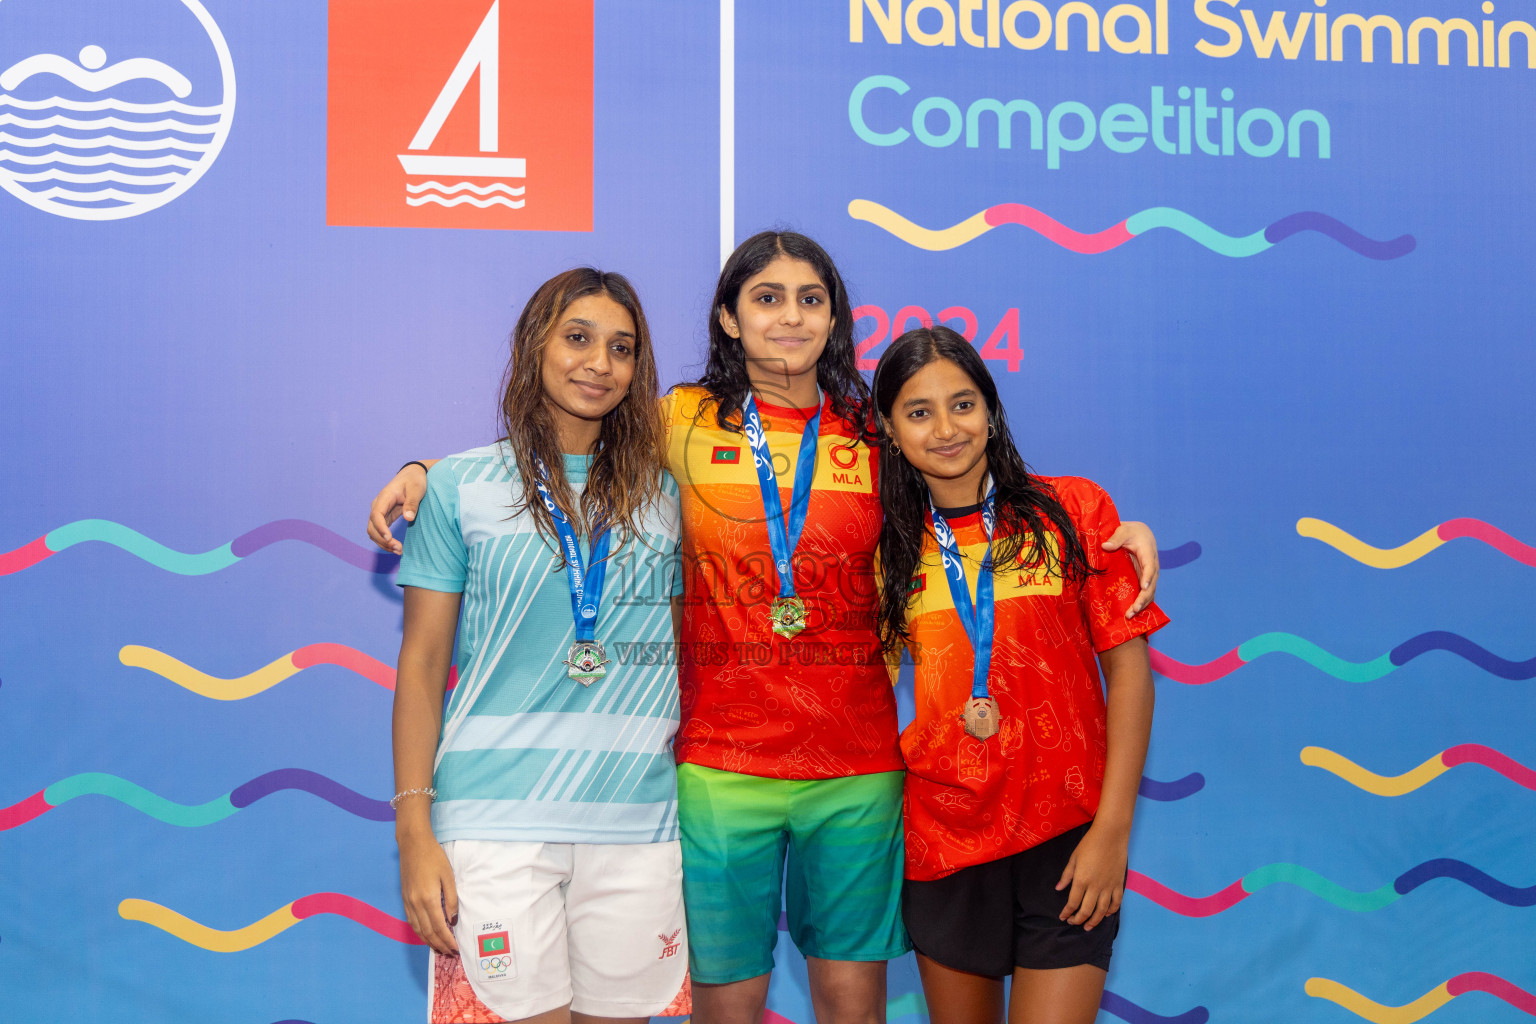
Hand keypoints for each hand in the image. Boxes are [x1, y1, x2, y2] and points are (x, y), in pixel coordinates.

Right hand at [367, 463, 429, 554]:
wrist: (412, 475)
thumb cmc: (415, 480)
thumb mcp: (416, 489)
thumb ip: (412, 503)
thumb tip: (408, 518)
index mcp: (384, 497)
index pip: (376, 515)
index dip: (381, 528)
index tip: (389, 538)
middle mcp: (378, 506)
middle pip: (372, 527)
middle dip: (382, 540)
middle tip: (398, 549)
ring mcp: (380, 512)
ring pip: (374, 532)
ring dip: (383, 543)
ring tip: (398, 551)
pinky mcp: (385, 518)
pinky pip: (380, 532)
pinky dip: (385, 541)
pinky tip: (396, 548)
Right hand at [399, 832, 458, 953]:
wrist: (412, 844)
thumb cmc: (434, 857)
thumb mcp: (448, 876)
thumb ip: (451, 899)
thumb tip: (453, 920)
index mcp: (428, 899)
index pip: (439, 927)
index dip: (448, 940)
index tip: (456, 949)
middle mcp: (415, 904)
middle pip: (428, 932)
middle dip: (439, 945)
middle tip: (450, 953)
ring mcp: (408, 902)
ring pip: (418, 929)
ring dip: (429, 941)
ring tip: (439, 949)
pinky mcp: (404, 899)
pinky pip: (412, 922)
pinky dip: (420, 932)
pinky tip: (426, 935)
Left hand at [1055, 821, 1128, 930]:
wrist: (1111, 835)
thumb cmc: (1089, 844)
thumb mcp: (1074, 858)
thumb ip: (1066, 875)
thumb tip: (1059, 889)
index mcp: (1081, 880)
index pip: (1072, 903)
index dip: (1067, 912)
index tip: (1063, 917)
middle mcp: (1095, 887)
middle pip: (1086, 910)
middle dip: (1078, 920)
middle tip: (1073, 923)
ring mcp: (1109, 887)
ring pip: (1102, 911)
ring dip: (1094, 921)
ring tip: (1088, 927)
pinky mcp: (1119, 884)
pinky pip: (1116, 903)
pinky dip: (1111, 911)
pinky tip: (1106, 915)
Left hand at [1103, 521, 1157, 617]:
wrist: (1139, 534)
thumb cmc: (1131, 532)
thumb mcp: (1124, 530)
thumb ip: (1116, 538)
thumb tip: (1105, 546)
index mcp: (1148, 554)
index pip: (1150, 567)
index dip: (1147, 577)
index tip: (1143, 587)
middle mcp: (1152, 567)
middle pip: (1151, 585)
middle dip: (1143, 599)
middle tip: (1132, 610)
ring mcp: (1149, 575)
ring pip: (1149, 592)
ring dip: (1141, 605)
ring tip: (1130, 616)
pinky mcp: (1144, 580)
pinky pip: (1145, 594)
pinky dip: (1140, 603)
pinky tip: (1131, 613)